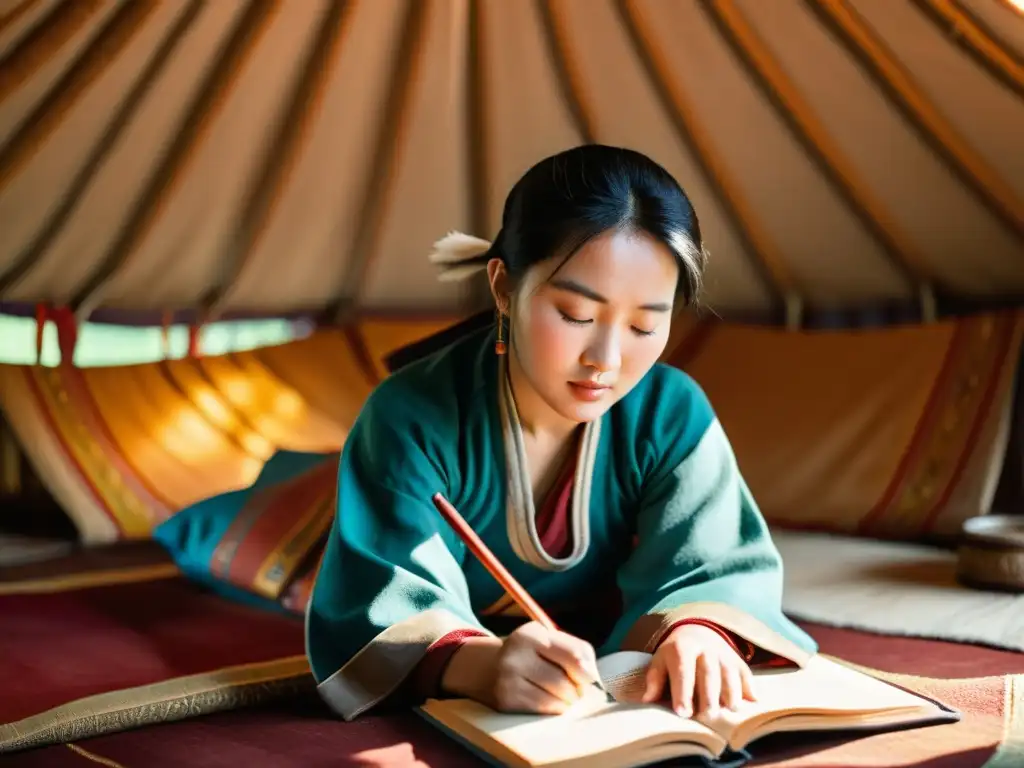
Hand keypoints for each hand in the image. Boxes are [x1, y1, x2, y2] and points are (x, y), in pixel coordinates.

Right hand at [488, 621, 601, 714]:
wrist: (488, 669)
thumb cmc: (532, 655)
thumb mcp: (551, 642)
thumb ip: (579, 652)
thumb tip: (593, 677)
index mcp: (532, 633)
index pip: (574, 655)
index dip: (587, 672)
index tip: (588, 678)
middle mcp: (516, 653)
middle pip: (565, 682)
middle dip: (576, 691)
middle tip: (572, 689)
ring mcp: (508, 677)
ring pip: (556, 699)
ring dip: (566, 702)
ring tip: (561, 695)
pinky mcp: (505, 700)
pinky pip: (543, 709)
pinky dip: (553, 708)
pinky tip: (547, 701)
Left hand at [641, 624, 755, 717]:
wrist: (698, 631)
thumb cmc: (675, 653)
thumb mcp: (660, 660)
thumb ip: (655, 679)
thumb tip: (647, 701)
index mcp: (682, 648)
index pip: (683, 671)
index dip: (683, 692)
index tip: (683, 713)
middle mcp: (705, 649)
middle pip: (709, 674)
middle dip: (709, 697)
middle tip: (706, 716)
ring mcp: (724, 654)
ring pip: (730, 675)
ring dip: (731, 694)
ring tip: (729, 710)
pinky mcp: (738, 661)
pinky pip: (746, 675)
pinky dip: (749, 689)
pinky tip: (751, 702)